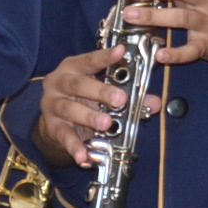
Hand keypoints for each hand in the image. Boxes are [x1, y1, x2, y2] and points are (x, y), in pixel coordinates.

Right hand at [34, 44, 160, 166]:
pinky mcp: (52, 127)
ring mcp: (52, 105)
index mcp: (73, 67)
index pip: (90, 60)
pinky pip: (64, 137)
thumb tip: (154, 103)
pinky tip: (85, 156)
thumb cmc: (83, 95)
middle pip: (79, 85)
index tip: (121, 52)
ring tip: (106, 124)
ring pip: (70, 109)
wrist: (53, 116)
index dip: (105, 56)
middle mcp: (59, 83)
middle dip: (101, 92)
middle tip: (121, 99)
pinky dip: (75, 147)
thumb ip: (128, 93)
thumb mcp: (102, 89)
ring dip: (89, 117)